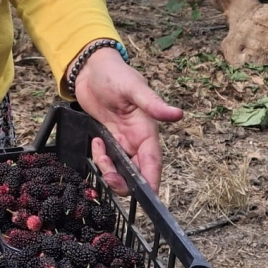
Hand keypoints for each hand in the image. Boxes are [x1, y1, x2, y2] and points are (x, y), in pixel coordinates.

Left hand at [72, 48, 182, 194]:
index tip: (147, 198)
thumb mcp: (133, 87)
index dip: (152, 182)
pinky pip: (108, 160)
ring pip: (122, 170)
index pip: (153, 163)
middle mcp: (137, 140)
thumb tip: (178, 114)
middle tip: (108, 174)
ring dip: (110, 171)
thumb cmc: (114, 74)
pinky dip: (101, 159)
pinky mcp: (109, 140)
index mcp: (147, 130)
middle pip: (138, 173)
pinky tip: (95, 142)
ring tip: (99, 152)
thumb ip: (152, 103)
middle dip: (124, 181)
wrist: (90, 69)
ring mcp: (123, 141)